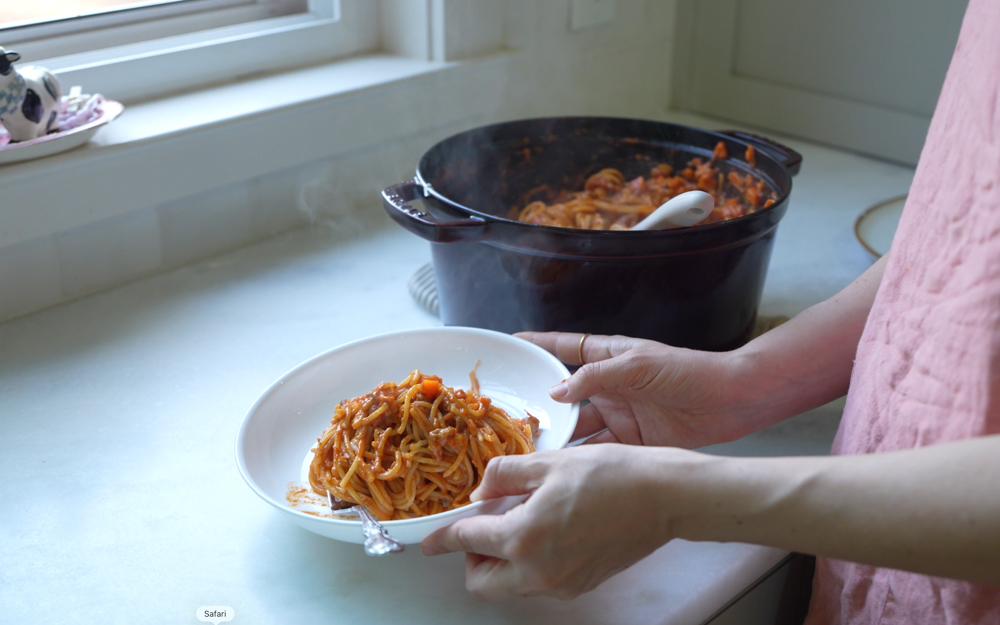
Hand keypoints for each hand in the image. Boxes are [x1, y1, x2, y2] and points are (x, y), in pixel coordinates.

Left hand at [421, 445, 708, 599]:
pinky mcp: (581, 585)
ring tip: (518, 522)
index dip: (443, 540)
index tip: (429, 542)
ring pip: (510, 587)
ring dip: (501, 562)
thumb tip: (482, 489)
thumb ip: (504, 474)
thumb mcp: (550, 462)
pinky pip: (538, 583)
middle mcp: (539, 572)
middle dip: (472, 559)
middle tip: (483, 528)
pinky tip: (545, 531)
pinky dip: (528, 564)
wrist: (665, 498)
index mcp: (524, 537)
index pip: (467, 542)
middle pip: (482, 583)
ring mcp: (561, 584)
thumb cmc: (612, 473)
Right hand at [517, 332, 758, 447]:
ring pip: (577, 429)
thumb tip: (555, 392)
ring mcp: (617, 417)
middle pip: (564, 398)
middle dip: (538, 407)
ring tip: (525, 451)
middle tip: (506, 418)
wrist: (731, 401)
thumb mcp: (638, 365)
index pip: (565, 349)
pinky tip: (558, 471)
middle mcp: (607, 388)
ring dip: (556, 439)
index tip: (510, 346)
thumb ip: (595, 377)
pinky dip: (579, 461)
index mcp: (608, 358)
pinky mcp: (630, 444)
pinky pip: (597, 452)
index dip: (538, 347)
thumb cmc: (687, 372)